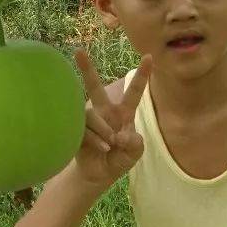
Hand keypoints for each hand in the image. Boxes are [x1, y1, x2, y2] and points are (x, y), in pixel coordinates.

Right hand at [72, 49, 152, 189]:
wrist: (99, 175)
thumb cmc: (119, 159)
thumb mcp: (135, 152)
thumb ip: (134, 143)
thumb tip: (120, 135)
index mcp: (123, 113)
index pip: (134, 92)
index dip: (142, 75)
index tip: (150, 57)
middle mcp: (105, 111)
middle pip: (95, 87)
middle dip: (86, 69)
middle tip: (78, 51)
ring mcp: (89, 120)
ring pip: (92, 114)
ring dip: (103, 130)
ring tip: (110, 144)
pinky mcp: (76, 130)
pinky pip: (84, 129)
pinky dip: (96, 140)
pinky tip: (103, 148)